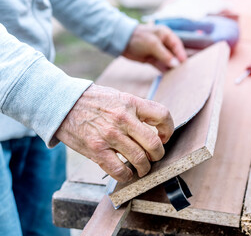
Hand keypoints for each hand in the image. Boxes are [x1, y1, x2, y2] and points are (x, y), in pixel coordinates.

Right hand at [55, 84, 173, 181]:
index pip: (162, 115)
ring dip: (144, 168)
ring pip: (139, 159)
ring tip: (142, 168)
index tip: (164, 137)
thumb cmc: (93, 101)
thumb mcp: (118, 96)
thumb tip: (153, 126)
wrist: (62, 103)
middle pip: (153, 144)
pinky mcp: (96, 150)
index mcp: (131, 103)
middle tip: (154, 157)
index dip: (168, 129)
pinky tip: (127, 173)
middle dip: (158, 155)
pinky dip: (127, 176)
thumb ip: (135, 109)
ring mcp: (109, 135)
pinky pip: (119, 170)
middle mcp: (123, 119)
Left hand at [123, 24, 186, 71]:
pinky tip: (168, 76)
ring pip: (167, 60)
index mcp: (165, 35)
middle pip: (173, 54)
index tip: (184, 63)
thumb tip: (175, 64)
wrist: (122, 41)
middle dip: (177, 62)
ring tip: (176, 75)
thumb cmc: (138, 38)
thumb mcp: (153, 45)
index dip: (181, 54)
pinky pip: (160, 65)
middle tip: (182, 71)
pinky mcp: (151, 59)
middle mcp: (163, 43)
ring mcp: (157, 51)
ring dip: (170, 67)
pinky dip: (163, 70)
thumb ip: (165, 55)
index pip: (177, 45)